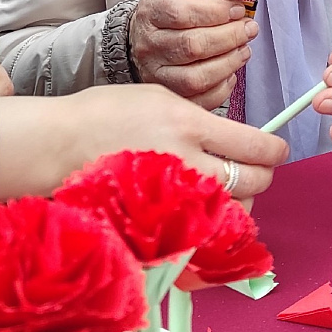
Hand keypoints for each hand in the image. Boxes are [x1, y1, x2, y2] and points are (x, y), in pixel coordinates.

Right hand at [0, 85, 288, 201]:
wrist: (58, 145)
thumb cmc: (102, 114)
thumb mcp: (158, 98)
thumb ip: (200, 122)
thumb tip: (234, 140)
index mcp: (189, 125)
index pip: (257, 146)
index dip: (273, 149)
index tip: (273, 149)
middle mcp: (188, 164)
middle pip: (255, 181)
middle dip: (261, 175)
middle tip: (252, 167)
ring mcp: (174, 199)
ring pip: (235, 211)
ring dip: (239, 201)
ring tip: (222, 188)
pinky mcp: (160, 224)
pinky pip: (204, 233)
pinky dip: (211, 225)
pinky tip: (201, 211)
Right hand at [129, 0, 256, 108]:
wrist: (137, 43)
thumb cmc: (163, 21)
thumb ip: (205, 4)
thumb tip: (239, 11)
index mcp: (151, 15)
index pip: (182, 13)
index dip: (216, 12)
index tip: (238, 10)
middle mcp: (150, 46)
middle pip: (193, 45)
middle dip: (230, 37)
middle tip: (248, 30)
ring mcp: (157, 74)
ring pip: (197, 77)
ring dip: (229, 63)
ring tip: (243, 50)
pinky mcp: (169, 96)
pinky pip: (199, 100)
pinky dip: (221, 88)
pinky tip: (229, 74)